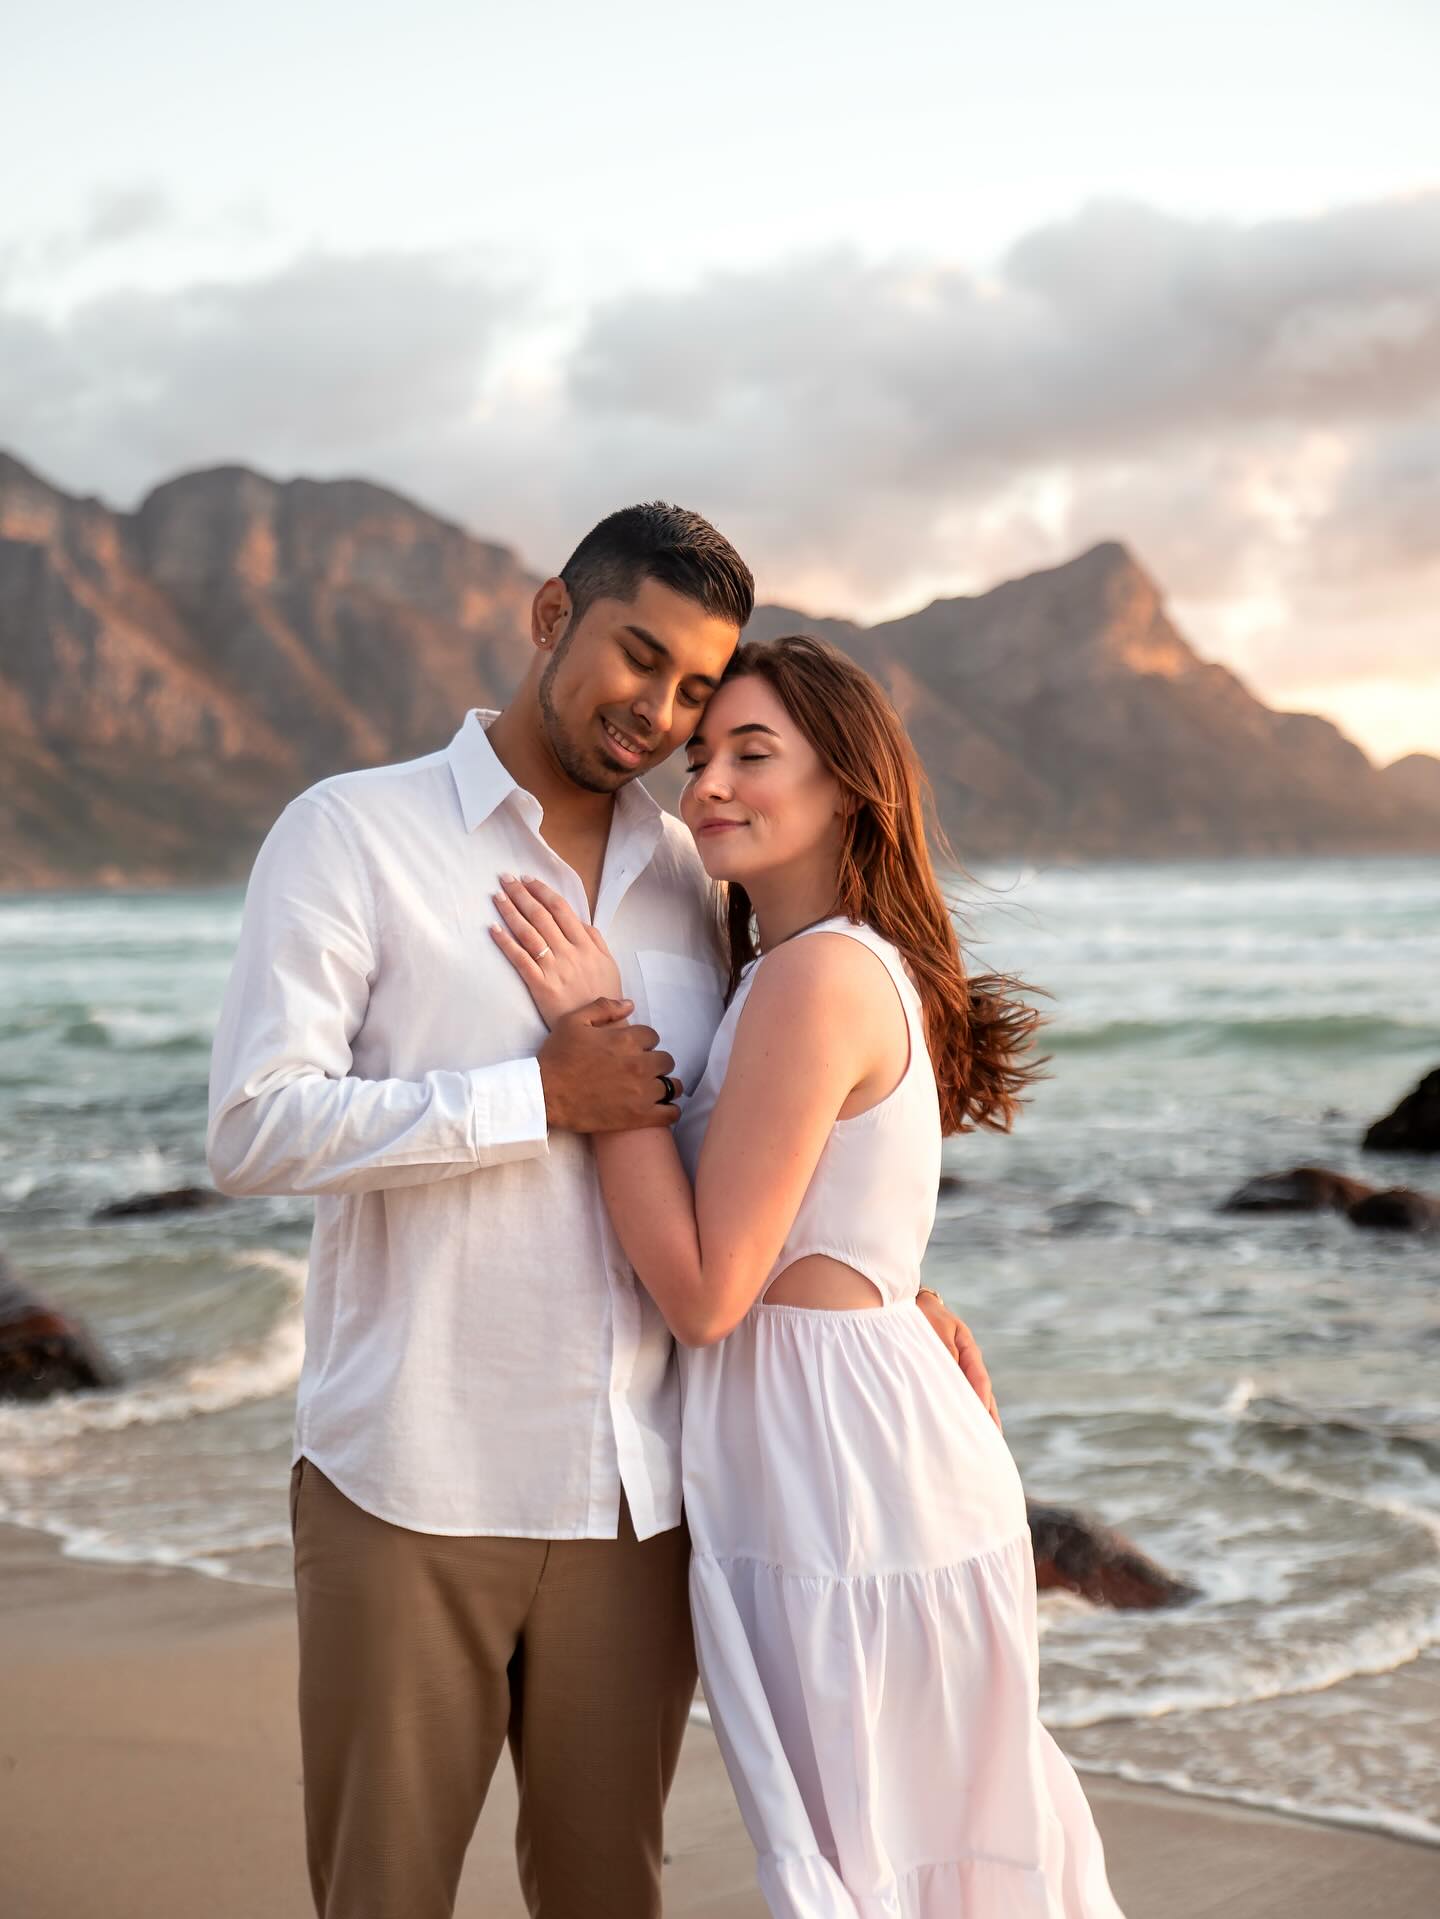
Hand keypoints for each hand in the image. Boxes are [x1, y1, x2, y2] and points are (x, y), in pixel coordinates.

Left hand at [490, 875, 622, 1028]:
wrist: (601, 1029)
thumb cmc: (603, 996)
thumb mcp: (608, 964)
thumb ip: (595, 940)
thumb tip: (579, 921)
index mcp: (586, 945)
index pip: (561, 909)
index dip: (543, 891)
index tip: (529, 879)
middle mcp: (569, 952)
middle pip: (541, 916)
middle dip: (522, 894)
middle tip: (506, 878)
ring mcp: (554, 969)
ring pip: (529, 933)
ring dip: (511, 912)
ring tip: (497, 896)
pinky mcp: (540, 986)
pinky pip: (520, 960)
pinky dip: (506, 943)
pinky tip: (493, 929)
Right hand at [538, 999, 685, 1133]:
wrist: (544, 1096)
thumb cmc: (557, 1057)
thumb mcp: (573, 1021)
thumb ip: (603, 1008)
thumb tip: (630, 1005)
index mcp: (627, 1039)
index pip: (653, 1036)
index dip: (643, 1042)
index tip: (632, 1050)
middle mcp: (639, 1064)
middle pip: (666, 1060)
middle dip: (654, 1062)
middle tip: (639, 1070)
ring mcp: (642, 1092)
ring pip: (672, 1085)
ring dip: (664, 1085)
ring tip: (650, 1089)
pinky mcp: (639, 1116)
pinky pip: (671, 1112)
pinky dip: (670, 1110)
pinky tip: (660, 1108)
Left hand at [916, 1290, 1001, 1431]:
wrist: (913, 1305)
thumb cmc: (925, 1316)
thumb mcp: (937, 1328)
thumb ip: (946, 1349)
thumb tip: (953, 1371)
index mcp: (969, 1349)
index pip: (979, 1378)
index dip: (981, 1398)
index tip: (983, 1416)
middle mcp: (967, 1362)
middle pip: (982, 1392)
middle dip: (988, 1414)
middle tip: (993, 1438)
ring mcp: (959, 1369)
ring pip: (972, 1395)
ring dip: (979, 1415)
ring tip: (984, 1439)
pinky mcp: (948, 1374)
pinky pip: (958, 1393)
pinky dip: (963, 1408)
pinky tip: (963, 1424)